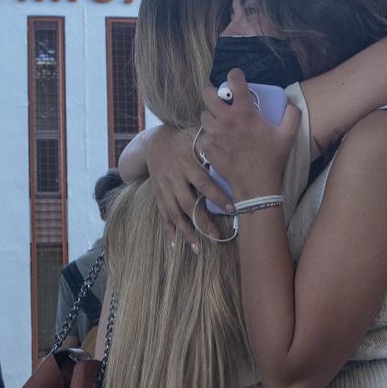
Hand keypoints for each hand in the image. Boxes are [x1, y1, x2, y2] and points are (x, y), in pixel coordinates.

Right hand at [146, 127, 230, 251]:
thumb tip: (233, 150)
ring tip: (197, 248)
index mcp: (186, 164)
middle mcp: (174, 178)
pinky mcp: (158, 196)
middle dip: (202, 222)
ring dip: (186, 232)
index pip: (204, 183)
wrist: (154, 142)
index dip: (217, 197)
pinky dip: (168, 231)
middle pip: (188, 204)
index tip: (232, 209)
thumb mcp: (194, 138)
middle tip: (216, 237)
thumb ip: (210, 147)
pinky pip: (163, 215)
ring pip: (175, 214)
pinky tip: (175, 246)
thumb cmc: (183, 140)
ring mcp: (164, 189)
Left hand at [197, 69, 300, 199]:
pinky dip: (209, 137)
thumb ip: (292, 115)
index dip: (235, 75)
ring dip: (211, 116)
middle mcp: (225, 119)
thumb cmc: (272, 159)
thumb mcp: (287, 136)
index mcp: (244, 112)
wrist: (256, 184)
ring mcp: (214, 133)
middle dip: (213, 93)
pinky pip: (203, 135)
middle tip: (221, 101)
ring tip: (221, 123)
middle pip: (207, 94)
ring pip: (204, 115)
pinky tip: (218, 141)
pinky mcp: (208, 147)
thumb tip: (290, 104)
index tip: (237, 78)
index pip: (234, 80)